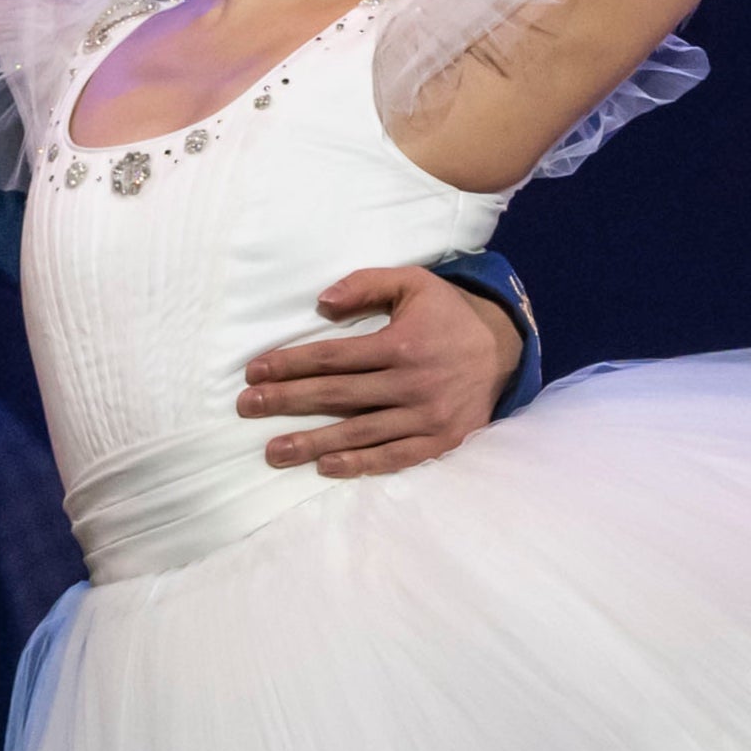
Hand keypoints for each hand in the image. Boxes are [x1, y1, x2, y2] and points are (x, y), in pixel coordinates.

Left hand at [241, 264, 521, 476]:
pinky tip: (326, 467)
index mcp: (400, 344)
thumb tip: (322, 303)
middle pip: (338, 396)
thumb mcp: (412, 283)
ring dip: (313, 443)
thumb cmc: (447, 313)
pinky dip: (360, 464)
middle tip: (246, 408)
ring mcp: (426, 417)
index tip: (253, 372)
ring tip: (273, 451)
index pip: (333, 357)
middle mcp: (411, 383)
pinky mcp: (440, 442)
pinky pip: (394, 457)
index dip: (290, 364)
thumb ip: (366, 285)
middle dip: (287, 401)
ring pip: (360, 433)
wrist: (503, 349)